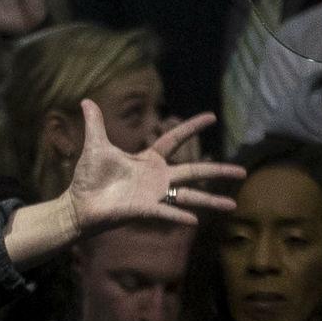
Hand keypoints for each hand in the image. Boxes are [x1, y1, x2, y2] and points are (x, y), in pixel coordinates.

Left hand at [63, 103, 242, 233]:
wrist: (78, 204)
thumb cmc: (89, 178)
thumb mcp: (96, 146)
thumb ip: (95, 124)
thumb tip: (86, 100)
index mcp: (148, 160)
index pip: (174, 139)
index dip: (191, 128)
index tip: (212, 117)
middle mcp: (157, 178)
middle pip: (194, 171)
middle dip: (219, 171)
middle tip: (243, 172)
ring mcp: (154, 195)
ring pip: (189, 196)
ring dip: (210, 201)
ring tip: (233, 205)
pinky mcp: (145, 209)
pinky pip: (166, 212)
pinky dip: (178, 215)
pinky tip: (194, 220)